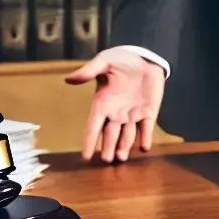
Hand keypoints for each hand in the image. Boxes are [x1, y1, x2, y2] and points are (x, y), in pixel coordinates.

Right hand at [65, 48, 165, 162]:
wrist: (144, 58)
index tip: (85, 156)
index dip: (89, 140)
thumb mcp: (104, 62)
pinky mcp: (149, 112)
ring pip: (127, 135)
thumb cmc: (120, 59)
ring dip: (124, 146)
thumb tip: (69, 78)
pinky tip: (144, 147)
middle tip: (106, 161)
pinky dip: (145, 138)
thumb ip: (89, 71)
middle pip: (110, 135)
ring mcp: (132, 114)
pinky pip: (146, 128)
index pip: (93, 126)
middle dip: (108, 148)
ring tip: (121, 158)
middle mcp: (116, 113)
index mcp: (102, 104)